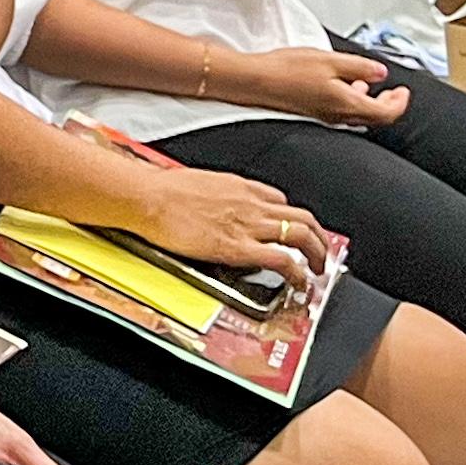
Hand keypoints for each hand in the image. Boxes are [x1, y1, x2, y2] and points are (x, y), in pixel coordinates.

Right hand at [129, 166, 325, 283]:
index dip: (290, 218)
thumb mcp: (196, 182)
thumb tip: (212, 203)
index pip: (280, 200)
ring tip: (316, 270)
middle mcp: (251, 203)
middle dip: (318, 237)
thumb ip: (214, 194)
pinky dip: (297, 272)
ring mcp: (247, 225)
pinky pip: (281, 259)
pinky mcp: (238, 248)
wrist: (147, 198)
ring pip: (301, 235)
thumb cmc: (161, 190)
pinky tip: (298, 282)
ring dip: (316, 254)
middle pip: (302, 217)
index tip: (291, 230)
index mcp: (239, 186)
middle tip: (318, 253)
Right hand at [229, 44, 409, 126]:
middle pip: (375, 117)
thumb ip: (360, 67)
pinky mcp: (312, 111)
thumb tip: (381, 72)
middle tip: (395, 92)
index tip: (404, 91)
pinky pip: (342, 111)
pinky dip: (352, 100)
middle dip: (389, 104)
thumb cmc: (287, 71)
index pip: (387, 112)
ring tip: (371, 85)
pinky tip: (343, 86)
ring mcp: (325, 115)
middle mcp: (339, 115)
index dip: (400, 102)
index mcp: (347, 103)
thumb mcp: (330, 60)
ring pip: (359, 115)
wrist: (256, 81)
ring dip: (370, 101)